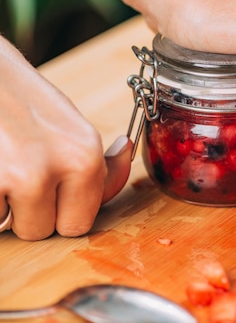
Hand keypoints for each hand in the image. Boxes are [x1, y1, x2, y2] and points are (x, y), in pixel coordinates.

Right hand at [0, 37, 131, 239]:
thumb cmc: (24, 102)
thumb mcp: (73, 130)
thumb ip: (99, 163)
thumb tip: (124, 154)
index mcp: (86, 157)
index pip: (79, 225)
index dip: (61, 213)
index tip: (52, 190)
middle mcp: (55, 168)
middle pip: (42, 232)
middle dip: (30, 212)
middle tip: (22, 172)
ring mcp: (17, 176)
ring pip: (9, 227)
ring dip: (4, 205)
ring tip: (6, 164)